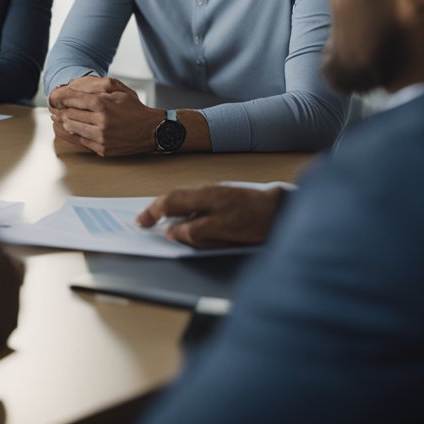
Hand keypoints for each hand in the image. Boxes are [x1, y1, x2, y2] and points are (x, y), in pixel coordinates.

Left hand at [47, 76, 158, 156]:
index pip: (73, 100)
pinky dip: (76, 133)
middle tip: (61, 108)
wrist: (152, 131)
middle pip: (69, 114)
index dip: (63, 98)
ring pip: (72, 128)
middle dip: (64, 110)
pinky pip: (80, 140)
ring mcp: (101, 137)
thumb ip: (99, 88)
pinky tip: (78, 128)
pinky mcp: (102, 149)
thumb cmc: (135, 109)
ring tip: (68, 118)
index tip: (59, 98)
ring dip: (68, 122)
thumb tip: (76, 89)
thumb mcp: (120, 91)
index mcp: (103, 105)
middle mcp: (100, 122)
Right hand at [137, 185, 284, 247]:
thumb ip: (194, 232)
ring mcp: (215, 192)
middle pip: (173, 196)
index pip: (168, 202)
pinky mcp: (224, 197)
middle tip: (144, 220)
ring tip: (160, 218)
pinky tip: (187, 217)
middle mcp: (206, 191)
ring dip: (169, 206)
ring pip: (184, 197)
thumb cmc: (256, 220)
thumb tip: (173, 232)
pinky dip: (184, 207)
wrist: (283, 210)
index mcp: (203, 197)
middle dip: (156, 207)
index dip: (152, 213)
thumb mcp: (222, 232)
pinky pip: (196, 200)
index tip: (141, 223)